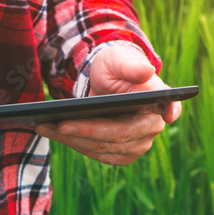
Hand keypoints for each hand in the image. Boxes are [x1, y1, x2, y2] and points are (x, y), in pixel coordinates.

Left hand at [35, 45, 181, 165]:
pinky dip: (74, 144)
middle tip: (57, 123)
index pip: (169, 107)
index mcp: (160, 100)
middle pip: (120, 134)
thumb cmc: (114, 67)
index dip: (169, 111)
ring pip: (104, 148)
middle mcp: (153, 126)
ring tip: (44, 127)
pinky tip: (53, 133)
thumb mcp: (118, 59)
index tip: (168, 115)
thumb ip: (131, 65)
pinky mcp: (121, 154)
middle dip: (86, 130)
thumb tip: (146, 71)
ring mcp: (139, 144)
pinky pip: (97, 154)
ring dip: (72, 139)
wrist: (104, 83)